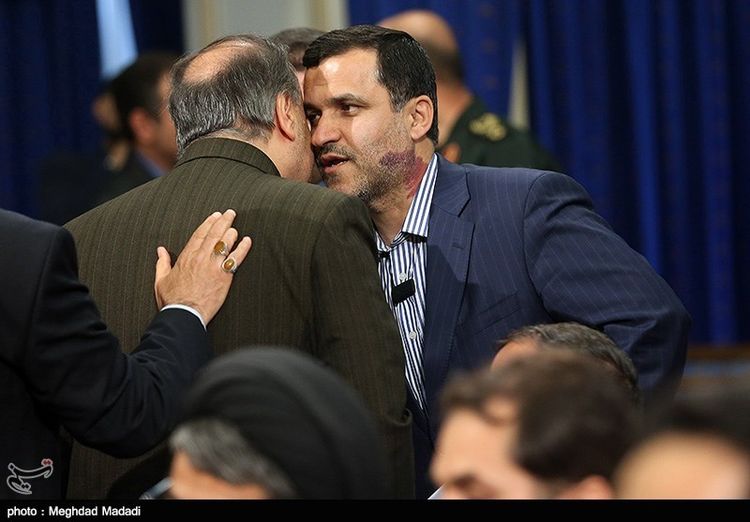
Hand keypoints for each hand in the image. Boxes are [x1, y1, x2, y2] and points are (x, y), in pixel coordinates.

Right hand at [154, 209, 251, 323]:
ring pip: (225, 243)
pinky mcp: (224, 276)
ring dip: (231, 232)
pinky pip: (236, 258)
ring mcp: (213, 266)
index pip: (199, 234)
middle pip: (214, 234)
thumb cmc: (172, 300)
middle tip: (230, 213)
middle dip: (223, 221)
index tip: (215, 216)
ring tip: (235, 226)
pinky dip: (243, 248)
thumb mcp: (161, 280)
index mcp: (186, 257)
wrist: (184, 314)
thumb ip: (162, 263)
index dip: (208, 223)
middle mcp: (200, 258)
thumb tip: (160, 250)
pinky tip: (248, 241)